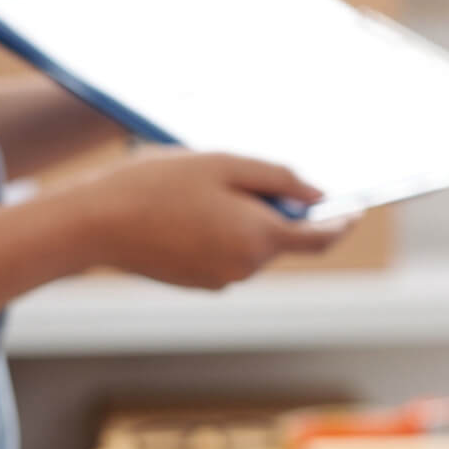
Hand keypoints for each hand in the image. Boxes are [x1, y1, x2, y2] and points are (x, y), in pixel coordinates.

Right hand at [65, 150, 344, 289]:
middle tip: (235, 174)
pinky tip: (181, 209)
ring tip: (196, 189)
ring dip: (241, 216)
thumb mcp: (223, 165)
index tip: (356, 209)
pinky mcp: (196, 282)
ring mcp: (219, 280)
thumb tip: (320, 195)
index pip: (320, 238)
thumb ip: (278, 179)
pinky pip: (223, 251)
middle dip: (273, 207)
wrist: (91, 224)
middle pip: (280, 236)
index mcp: (259, 239)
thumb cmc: (156, 185)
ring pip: (250, 243)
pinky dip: (218, 230)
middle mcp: (245, 269)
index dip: (341, 222)